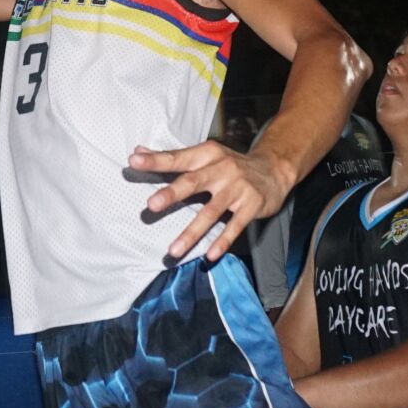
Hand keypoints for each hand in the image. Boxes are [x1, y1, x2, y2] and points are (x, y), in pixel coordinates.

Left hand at [128, 140, 291, 262]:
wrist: (274, 169)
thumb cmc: (230, 165)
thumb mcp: (204, 155)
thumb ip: (172, 157)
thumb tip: (137, 153)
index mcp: (207, 155)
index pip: (178, 158)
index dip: (156, 160)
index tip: (134, 161)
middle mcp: (222, 169)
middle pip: (194, 182)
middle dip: (172, 194)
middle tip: (152, 205)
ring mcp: (238, 188)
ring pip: (211, 212)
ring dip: (192, 232)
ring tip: (173, 250)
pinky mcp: (251, 206)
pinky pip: (235, 226)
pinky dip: (223, 241)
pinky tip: (210, 255)